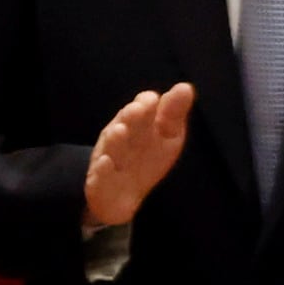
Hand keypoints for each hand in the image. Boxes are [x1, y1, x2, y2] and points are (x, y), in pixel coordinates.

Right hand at [84, 83, 193, 228]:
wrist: (120, 197)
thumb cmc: (147, 159)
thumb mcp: (168, 135)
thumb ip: (174, 113)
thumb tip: (185, 87)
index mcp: (136, 123)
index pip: (142, 107)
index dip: (146, 103)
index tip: (154, 100)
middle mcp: (119, 138)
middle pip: (125, 125)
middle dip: (130, 117)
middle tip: (137, 109)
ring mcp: (107, 160)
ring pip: (110, 149)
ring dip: (115, 140)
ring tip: (119, 131)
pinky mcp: (98, 185)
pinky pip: (99, 176)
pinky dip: (102, 169)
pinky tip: (106, 162)